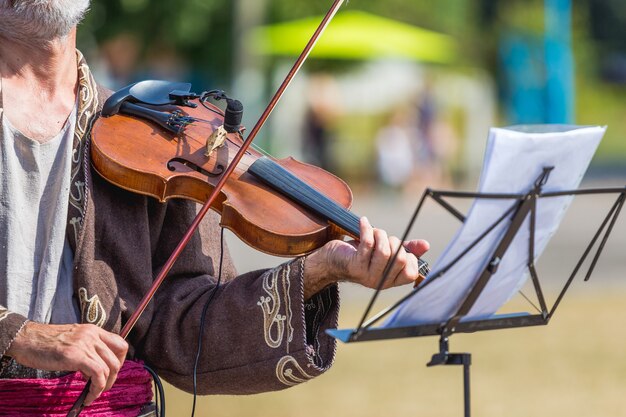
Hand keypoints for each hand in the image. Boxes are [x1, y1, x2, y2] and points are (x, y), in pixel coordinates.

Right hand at [6, 322, 127, 405]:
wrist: (26, 339)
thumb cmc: (45, 343)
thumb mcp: (73, 339)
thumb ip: (87, 349)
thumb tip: (96, 369)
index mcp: (94, 330)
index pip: (120, 344)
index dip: (120, 361)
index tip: (110, 372)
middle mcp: (92, 335)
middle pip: (118, 358)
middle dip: (114, 377)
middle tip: (103, 387)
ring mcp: (85, 344)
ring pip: (109, 368)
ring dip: (104, 386)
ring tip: (93, 394)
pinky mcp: (76, 356)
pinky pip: (97, 374)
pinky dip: (96, 389)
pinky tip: (88, 396)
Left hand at [304, 217, 428, 297]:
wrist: (331, 260)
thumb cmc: (360, 254)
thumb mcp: (385, 251)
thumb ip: (405, 249)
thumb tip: (426, 245)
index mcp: (390, 281)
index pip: (411, 273)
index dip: (409, 256)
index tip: (398, 246)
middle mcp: (380, 282)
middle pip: (399, 259)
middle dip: (393, 241)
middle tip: (382, 237)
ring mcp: (367, 275)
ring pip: (384, 251)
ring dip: (380, 234)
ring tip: (373, 231)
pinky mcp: (355, 265)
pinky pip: (367, 243)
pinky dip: (366, 228)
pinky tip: (363, 221)